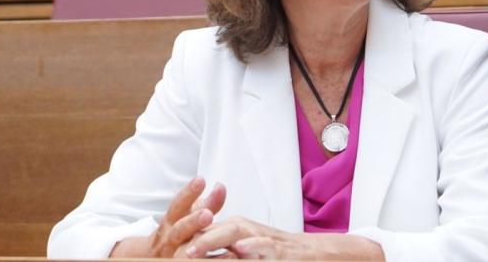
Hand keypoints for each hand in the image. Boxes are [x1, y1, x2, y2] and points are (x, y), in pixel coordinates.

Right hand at [110, 176, 226, 257]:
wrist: (150, 258)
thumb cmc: (177, 233)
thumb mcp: (186, 217)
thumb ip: (206, 204)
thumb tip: (221, 186)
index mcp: (171, 222)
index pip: (178, 205)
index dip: (189, 193)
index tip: (201, 179)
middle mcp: (168, 240)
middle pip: (178, 231)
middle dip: (192, 222)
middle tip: (208, 214)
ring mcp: (172, 256)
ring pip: (182, 254)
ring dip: (198, 247)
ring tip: (214, 241)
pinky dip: (210, 261)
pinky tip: (228, 258)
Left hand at [186, 217, 383, 259]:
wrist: (324, 254)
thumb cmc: (285, 257)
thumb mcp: (254, 251)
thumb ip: (230, 252)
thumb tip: (202, 256)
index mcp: (239, 232)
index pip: (205, 231)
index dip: (184, 239)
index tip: (162, 253)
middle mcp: (249, 232)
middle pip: (213, 230)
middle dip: (190, 239)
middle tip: (169, 252)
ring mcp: (266, 241)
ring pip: (235, 236)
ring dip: (212, 242)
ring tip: (191, 252)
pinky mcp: (283, 253)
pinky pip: (265, 250)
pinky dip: (252, 250)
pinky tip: (241, 251)